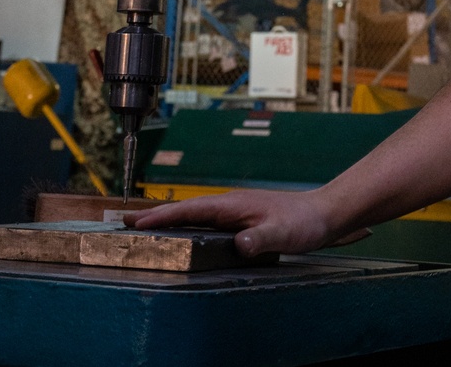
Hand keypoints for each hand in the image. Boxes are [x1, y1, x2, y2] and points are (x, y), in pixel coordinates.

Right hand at [125, 187, 353, 257]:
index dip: (162, 216)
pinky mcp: (242, 221)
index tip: (137, 221)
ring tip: (146, 227)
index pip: (190, 210)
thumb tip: (240, 244)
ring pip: (195, 216)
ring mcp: (236, 212)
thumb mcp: (283, 233)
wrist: (324, 214)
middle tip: (126, 221)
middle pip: (186, 210)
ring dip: (170, 220)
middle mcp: (230, 205)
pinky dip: (188, 226)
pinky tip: (185, 235)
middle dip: (156, 215)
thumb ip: (261, 238)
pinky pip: (206, 223)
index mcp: (233, 204)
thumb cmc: (303, 222)